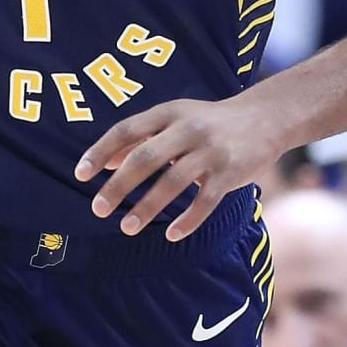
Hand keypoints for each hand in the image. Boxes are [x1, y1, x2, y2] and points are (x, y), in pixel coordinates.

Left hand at [77, 95, 279, 241]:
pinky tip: (171, 234)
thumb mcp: (175, 119)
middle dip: (119, 185)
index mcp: (169, 112)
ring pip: (173, 182)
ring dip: (147, 207)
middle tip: (98, 208)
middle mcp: (188, 128)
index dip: (101, 151)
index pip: (127, 130)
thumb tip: (105, 162)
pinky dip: (188, 220)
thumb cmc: (209, 122)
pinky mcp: (230, 173)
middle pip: (145, 157)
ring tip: (126, 227)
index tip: (80, 174)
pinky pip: (205, 201)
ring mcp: (211, 151)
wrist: (265, 118)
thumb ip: (142, 137)